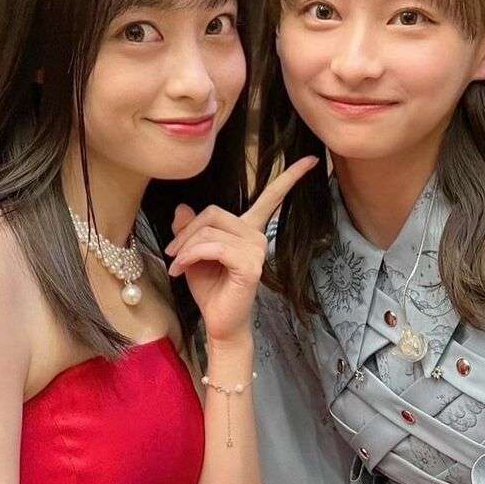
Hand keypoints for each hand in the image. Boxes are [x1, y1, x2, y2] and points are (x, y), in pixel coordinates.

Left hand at [165, 157, 317, 346]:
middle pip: (214, 212)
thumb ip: (190, 229)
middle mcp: (257, 236)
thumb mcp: (193, 253)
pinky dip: (191, 256)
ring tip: (177, 265)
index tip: (312, 160)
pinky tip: (182, 269)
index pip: (271, 198)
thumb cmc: (209, 288)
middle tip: (173, 253)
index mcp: (249, 230)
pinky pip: (214, 247)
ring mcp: (257, 250)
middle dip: (187, 232)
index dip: (290, 178)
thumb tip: (182, 207)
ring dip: (186, 248)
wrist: (218, 323)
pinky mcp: (250, 265)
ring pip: (210, 231)